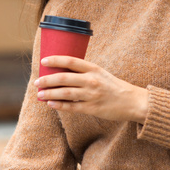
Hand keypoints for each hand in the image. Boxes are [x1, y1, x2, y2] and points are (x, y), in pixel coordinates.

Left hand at [34, 55, 149, 122]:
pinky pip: (72, 107)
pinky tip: (51, 104)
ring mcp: (92, 95)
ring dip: (50, 94)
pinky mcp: (92, 108)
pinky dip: (60, 105)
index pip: (71, 61)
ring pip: (65, 93)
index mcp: (94, 68)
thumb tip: (62, 72)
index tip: (43, 61)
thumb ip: (84, 72)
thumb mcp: (101, 74)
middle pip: (64, 78)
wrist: (132, 102)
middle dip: (47, 80)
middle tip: (37, 82)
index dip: (55, 60)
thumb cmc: (114, 86)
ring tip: (40, 95)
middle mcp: (92, 80)